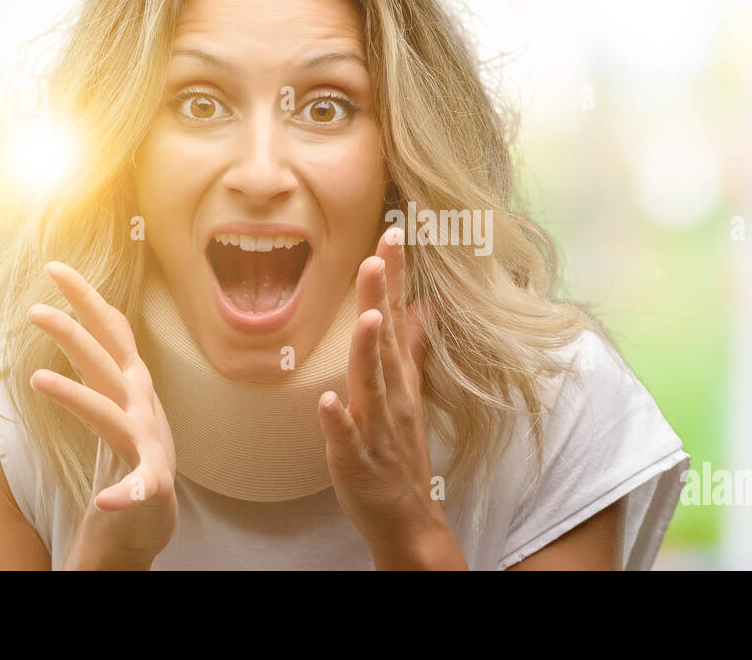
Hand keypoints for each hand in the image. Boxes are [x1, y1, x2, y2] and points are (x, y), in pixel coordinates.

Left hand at [27, 261, 177, 569]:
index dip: (86, 298)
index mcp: (129, 381)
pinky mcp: (152, 483)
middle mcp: (140, 403)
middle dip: (72, 334)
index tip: (55, 266)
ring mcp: (148, 442)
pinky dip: (125, 492)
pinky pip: (139, 486)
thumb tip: (87, 306)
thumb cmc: (130, 442)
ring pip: (110, 416)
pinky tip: (107, 500)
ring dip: (78, 397)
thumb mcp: (117, 391)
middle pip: (104, 362)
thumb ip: (103, 354)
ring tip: (39, 379)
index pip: (109, 330)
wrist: (154, 507)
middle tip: (34, 310)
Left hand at [316, 228, 466, 569]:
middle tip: (377, 256)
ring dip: (369, 350)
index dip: (394, 277)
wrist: (407, 516)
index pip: (396, 316)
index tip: (392, 235)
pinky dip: (340, 420)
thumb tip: (421, 306)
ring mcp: (377, 428)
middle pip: (385, 340)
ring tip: (367, 317)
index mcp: (399, 377)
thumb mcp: (409, 393)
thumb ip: (411, 348)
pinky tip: (329, 402)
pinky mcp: (358, 460)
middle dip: (381, 298)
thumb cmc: (400, 452)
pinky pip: (348, 438)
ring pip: (373, 383)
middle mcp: (392, 396)